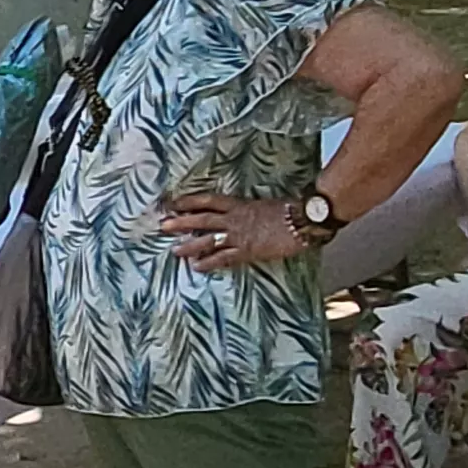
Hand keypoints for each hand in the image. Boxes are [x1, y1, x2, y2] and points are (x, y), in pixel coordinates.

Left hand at [159, 192, 306, 273]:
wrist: (304, 219)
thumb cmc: (289, 210)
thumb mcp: (263, 204)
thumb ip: (248, 210)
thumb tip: (240, 214)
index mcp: (239, 204)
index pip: (208, 200)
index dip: (190, 201)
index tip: (174, 203)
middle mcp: (235, 219)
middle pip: (202, 219)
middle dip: (181, 222)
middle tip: (163, 225)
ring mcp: (239, 235)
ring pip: (208, 240)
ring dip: (190, 245)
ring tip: (174, 250)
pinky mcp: (247, 251)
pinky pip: (223, 258)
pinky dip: (209, 262)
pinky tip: (197, 267)